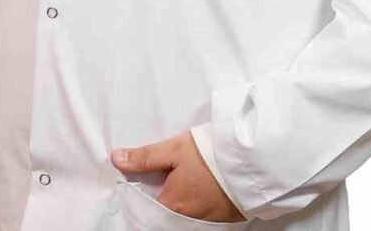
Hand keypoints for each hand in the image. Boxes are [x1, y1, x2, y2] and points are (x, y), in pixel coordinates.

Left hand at [110, 129, 246, 221]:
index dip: (143, 196)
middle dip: (166, 199)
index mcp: (172, 204)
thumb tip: (116, 159)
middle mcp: (189, 219)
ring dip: (185, 202)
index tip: (144, 184)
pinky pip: (208, 215)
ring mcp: (210, 220)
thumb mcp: (174, 149)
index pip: (148, 207)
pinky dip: (203, 204)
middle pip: (169, 213)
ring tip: (189, 182)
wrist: (254, 161)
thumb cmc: (211, 154)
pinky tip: (206, 188)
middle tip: (168, 180)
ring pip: (189, 214)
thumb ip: (145, 157)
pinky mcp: (228, 217)